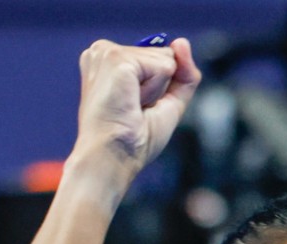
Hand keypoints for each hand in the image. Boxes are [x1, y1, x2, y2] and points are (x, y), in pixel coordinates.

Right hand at [70, 37, 200, 186]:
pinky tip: (132, 103)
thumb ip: (182, 72)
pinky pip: (164, 67)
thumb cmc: (132, 139)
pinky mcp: (117, 59)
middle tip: (133, 110)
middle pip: (164, 55)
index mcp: (108, 60)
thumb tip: (182, 42)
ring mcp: (108, 53)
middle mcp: (103, 51)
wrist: (113, 158)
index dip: (159, 88)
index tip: (134, 109)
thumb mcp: (167, 101)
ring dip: (156, 91)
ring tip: (131, 107)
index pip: (158, 58)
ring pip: (166, 60)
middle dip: (159, 88)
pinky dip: (156, 91)